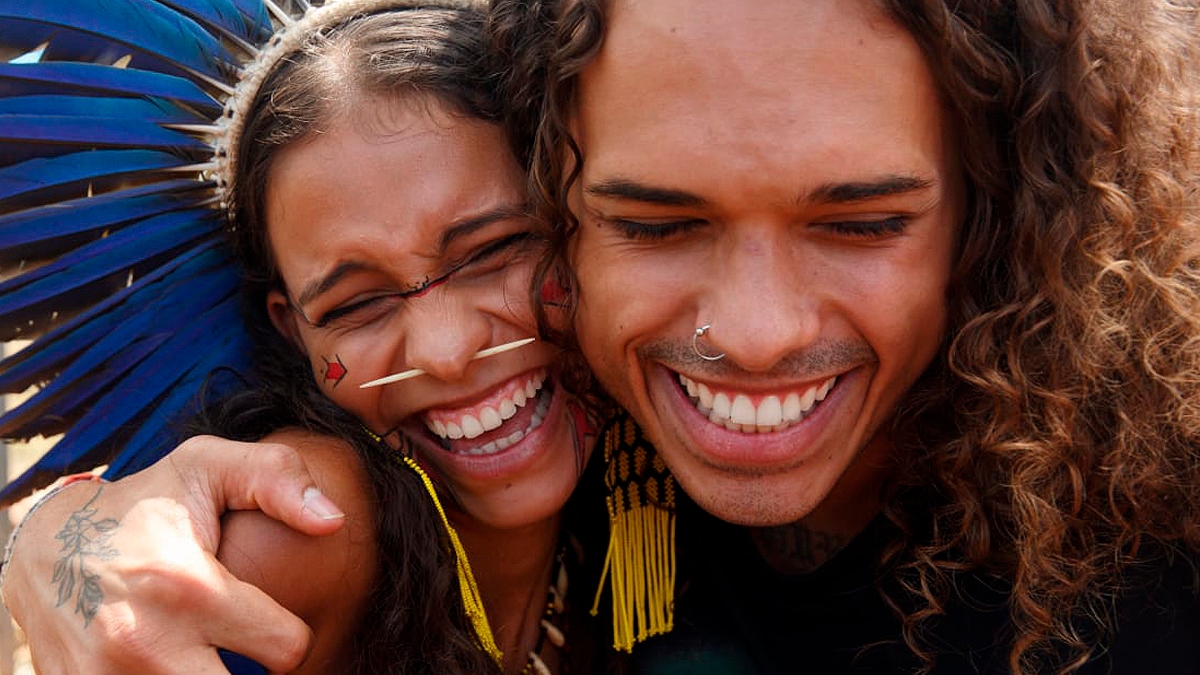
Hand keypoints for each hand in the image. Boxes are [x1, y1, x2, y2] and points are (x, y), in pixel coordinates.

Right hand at [1, 435, 345, 673]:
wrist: (44, 547)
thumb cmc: (144, 504)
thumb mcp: (207, 467)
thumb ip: (278, 478)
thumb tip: (332, 520)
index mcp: (188, 587)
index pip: (288, 648)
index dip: (289, 635)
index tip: (268, 618)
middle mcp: (148, 644)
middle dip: (254, 673)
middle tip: (240, 645)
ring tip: (206, 651)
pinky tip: (173, 661)